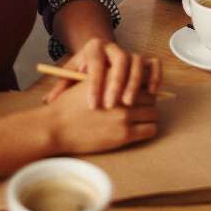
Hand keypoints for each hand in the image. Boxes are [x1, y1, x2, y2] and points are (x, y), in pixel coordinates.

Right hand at [43, 79, 158, 154]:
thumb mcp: (89, 81)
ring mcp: (124, 114)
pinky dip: (148, 130)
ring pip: (154, 113)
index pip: (142, 78)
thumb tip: (130, 80)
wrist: (56, 126)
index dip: (141, 87)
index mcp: (113, 77)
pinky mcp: (124, 134)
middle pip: (151, 96)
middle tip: (139, 109)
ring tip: (139, 121)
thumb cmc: (70, 105)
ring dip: (148, 117)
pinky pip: (150, 130)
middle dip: (146, 103)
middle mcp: (121, 93)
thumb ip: (110, 79)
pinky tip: (138, 131)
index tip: (137, 94)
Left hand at [44, 37, 161, 108]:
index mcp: (94, 48)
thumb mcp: (69, 75)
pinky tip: (151, 93)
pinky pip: (154, 64)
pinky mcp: (143, 59)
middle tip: (111, 105)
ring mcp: (130, 52)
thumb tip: (49, 101)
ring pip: (138, 61)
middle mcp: (114, 47)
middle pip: (120, 60)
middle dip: (116, 83)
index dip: (95, 84)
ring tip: (128, 104)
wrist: (96, 55)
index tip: (92, 105)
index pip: (96, 64)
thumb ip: (61, 87)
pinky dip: (155, 76)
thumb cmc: (82, 70)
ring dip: (135, 83)